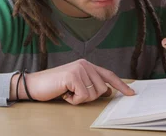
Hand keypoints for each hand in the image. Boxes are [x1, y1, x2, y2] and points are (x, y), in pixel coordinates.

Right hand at [10, 59, 134, 104]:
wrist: (34, 85)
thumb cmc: (54, 86)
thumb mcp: (76, 85)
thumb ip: (91, 85)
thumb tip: (107, 91)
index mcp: (87, 65)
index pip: (109, 76)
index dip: (121, 85)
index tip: (131, 93)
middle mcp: (85, 64)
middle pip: (102, 89)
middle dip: (89, 97)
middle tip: (73, 93)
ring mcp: (80, 68)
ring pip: (94, 94)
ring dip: (80, 99)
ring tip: (68, 92)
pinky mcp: (73, 75)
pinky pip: (83, 96)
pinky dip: (73, 100)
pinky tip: (64, 93)